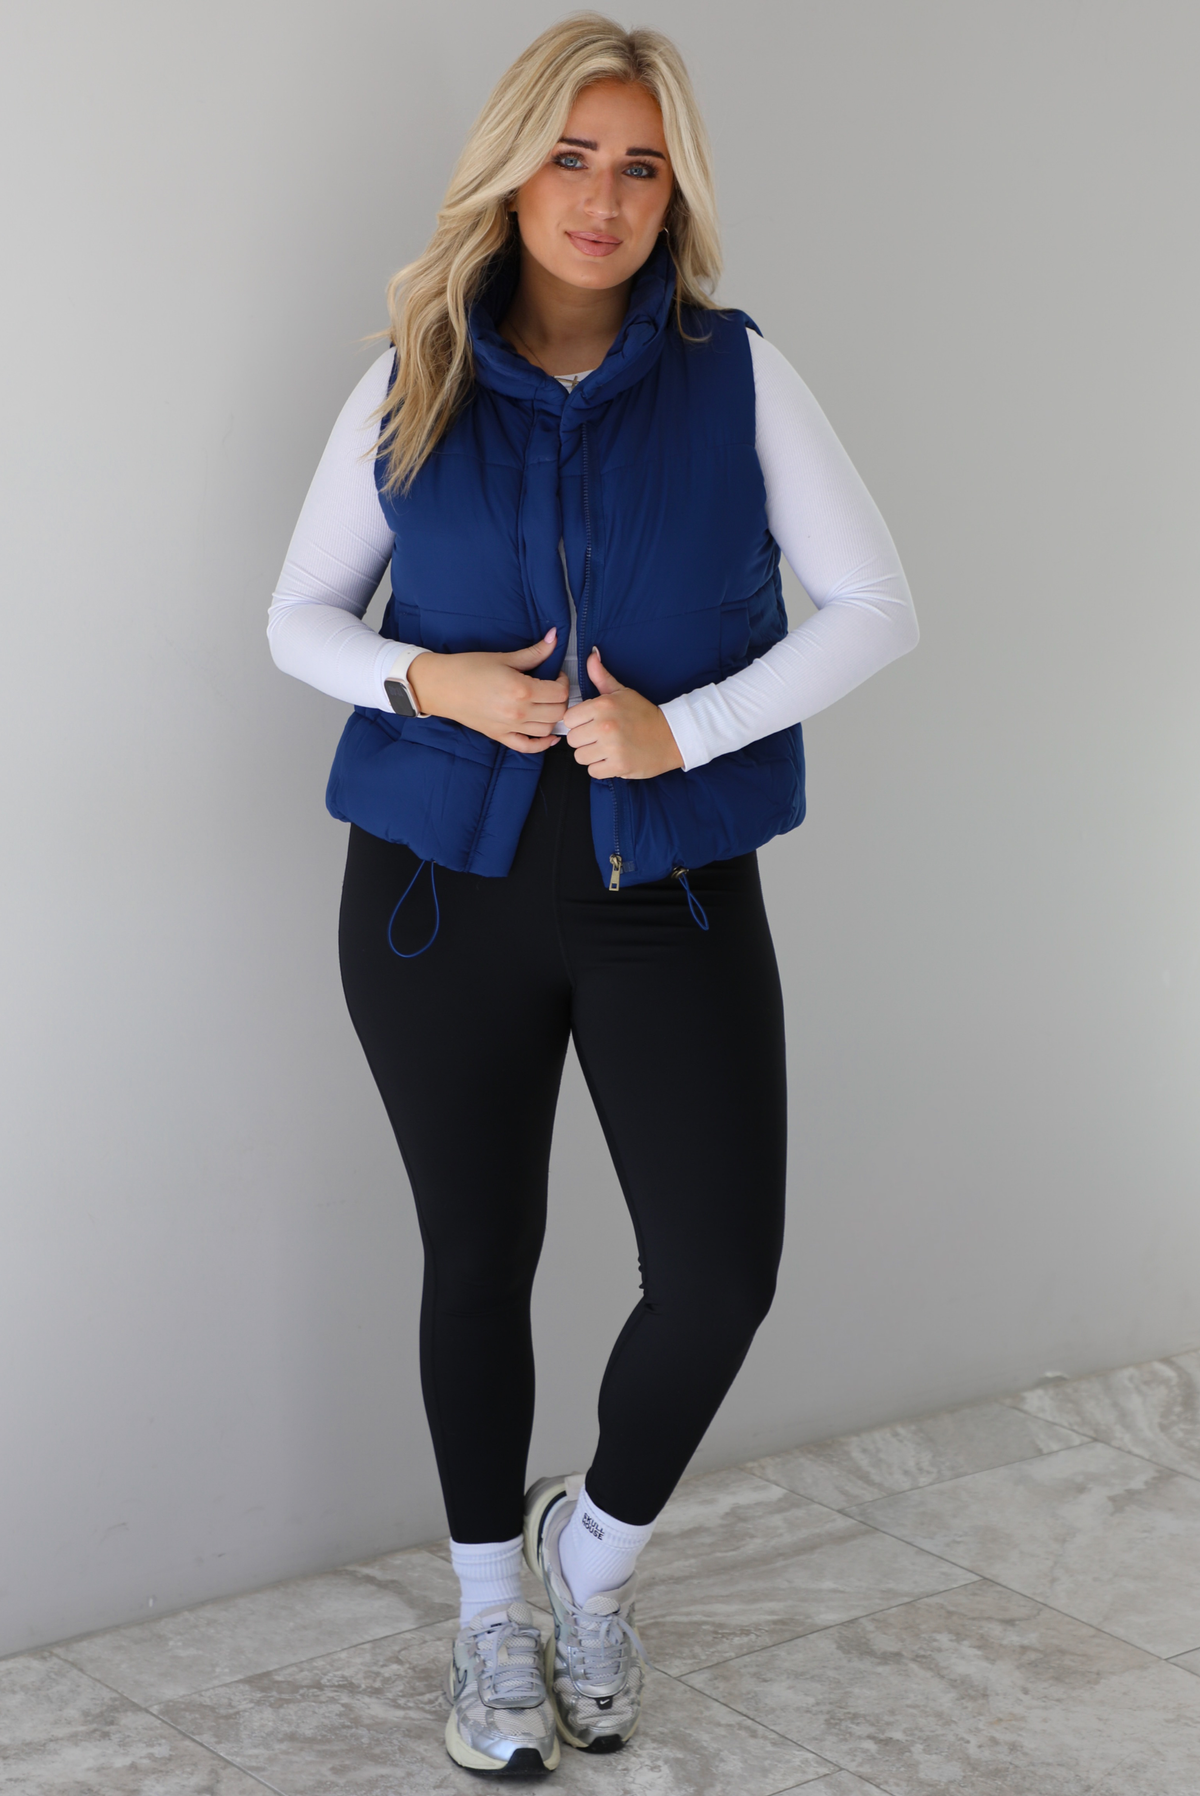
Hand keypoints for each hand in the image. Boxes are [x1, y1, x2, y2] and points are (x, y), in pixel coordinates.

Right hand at [406, 630, 567, 752]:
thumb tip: (554, 638)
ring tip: (546, 705)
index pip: (559, 692)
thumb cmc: (468, 668)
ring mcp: (509, 727)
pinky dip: (542, 744)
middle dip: (561, 699)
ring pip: (547, 730)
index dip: (563, 681)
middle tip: (553, 688)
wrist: (441, 686)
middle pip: (557, 712)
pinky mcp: (500, 736)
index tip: (556, 675)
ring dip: (553, 718)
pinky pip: (527, 747)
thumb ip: (533, 652)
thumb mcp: (504, 657)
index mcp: (521, 690)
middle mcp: (518, 712)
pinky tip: (549, 736)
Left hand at [563, 649, 683, 778]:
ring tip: (606, 749)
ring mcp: (612, 747)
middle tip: (600, 738)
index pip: (569, 719)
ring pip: (580, 757)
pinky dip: (601, 768)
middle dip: (584, 740)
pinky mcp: (619, 765)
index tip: (590, 724)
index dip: (578, 723)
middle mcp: (606, 725)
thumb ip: (601, 677)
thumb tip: (591, 655)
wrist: (672, 736)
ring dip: (591, 756)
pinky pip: (593, 771)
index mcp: (603, 705)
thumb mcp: (622, 692)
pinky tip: (612, 759)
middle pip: (573, 740)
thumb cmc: (643, 714)